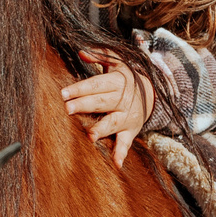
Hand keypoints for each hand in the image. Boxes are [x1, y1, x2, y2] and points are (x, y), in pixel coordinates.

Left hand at [60, 52, 154, 169]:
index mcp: (118, 81)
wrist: (152, 92)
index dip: (80, 88)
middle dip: (85, 105)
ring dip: (102, 130)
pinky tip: (116, 164)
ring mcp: (128, 117)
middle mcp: (123, 100)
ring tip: (90, 136)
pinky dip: (122, 153)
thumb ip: (99, 55)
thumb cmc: (125, 76)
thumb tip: (81, 52)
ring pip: (113, 123)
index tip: (63, 93)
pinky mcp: (131, 131)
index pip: (96, 84)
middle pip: (102, 103)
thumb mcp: (116, 61)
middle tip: (67, 109)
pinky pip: (127, 143)